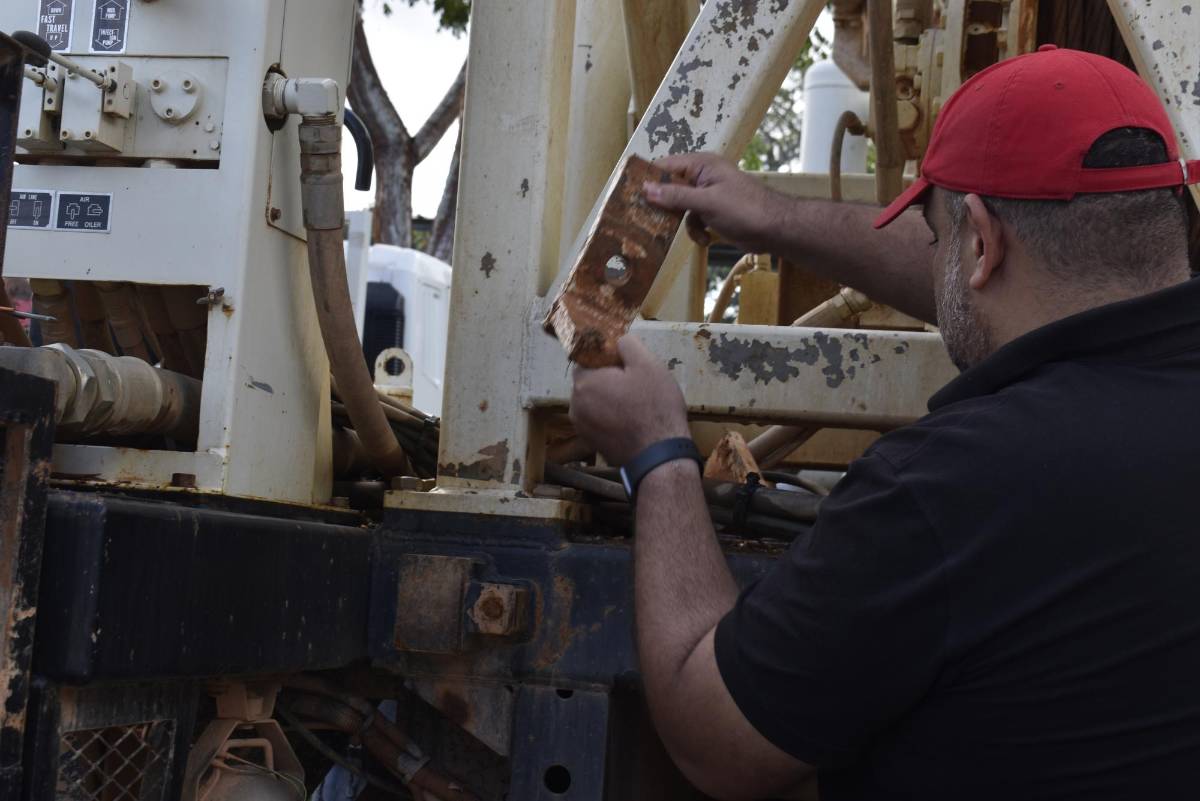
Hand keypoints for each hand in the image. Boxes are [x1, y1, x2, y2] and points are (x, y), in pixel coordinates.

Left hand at [570, 336, 689, 466]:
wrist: (658, 456)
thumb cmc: (655, 408)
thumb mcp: (648, 365)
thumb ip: (628, 344)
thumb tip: (617, 340)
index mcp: (584, 382)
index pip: (588, 359)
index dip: (608, 359)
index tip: (628, 365)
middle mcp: (575, 405)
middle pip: (591, 381)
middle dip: (609, 380)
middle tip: (637, 385)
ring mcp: (582, 427)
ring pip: (595, 402)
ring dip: (610, 399)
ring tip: (637, 405)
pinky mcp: (591, 443)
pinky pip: (599, 421)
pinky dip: (611, 417)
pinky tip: (632, 421)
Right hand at [645, 153, 788, 251]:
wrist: (775, 229)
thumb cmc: (745, 209)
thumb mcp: (707, 202)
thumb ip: (676, 195)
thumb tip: (646, 188)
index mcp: (701, 165)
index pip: (665, 166)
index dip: (648, 180)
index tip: (630, 195)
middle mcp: (702, 177)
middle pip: (669, 188)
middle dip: (665, 206)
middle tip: (651, 222)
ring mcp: (707, 195)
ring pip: (680, 208)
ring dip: (684, 223)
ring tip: (697, 231)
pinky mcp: (712, 213)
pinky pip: (693, 220)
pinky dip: (697, 231)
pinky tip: (707, 238)